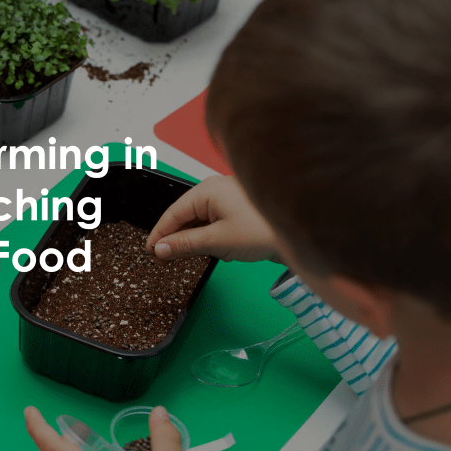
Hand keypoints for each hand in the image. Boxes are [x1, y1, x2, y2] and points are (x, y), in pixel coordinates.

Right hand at [144, 175, 279, 262]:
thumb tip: (160, 248)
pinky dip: (211, 238)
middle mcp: (215, 190)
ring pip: (199, 221)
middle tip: (165, 260)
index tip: (149, 252)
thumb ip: (185, 244)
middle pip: (184, 216)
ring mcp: (227, 199)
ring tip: (195, 257)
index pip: (172, 214)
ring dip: (197, 240)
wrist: (301, 233)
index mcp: (207, 190)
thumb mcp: (217, 241)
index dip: (159, 235)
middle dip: (177, 239)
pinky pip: (214, 223)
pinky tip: (220, 251)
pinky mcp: (238, 211)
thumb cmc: (264, 230)